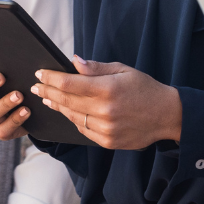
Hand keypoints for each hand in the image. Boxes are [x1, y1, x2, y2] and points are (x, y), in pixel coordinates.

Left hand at [31, 57, 181, 150]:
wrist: (167, 115)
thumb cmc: (145, 89)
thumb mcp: (123, 71)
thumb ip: (96, 68)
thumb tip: (73, 62)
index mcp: (108, 89)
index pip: (69, 83)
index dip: (50, 78)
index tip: (40, 74)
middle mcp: (104, 110)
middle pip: (66, 100)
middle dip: (48, 92)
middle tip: (36, 87)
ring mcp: (105, 128)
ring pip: (72, 116)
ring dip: (57, 106)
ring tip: (48, 99)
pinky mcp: (108, 141)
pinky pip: (83, 130)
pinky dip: (73, 120)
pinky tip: (68, 112)